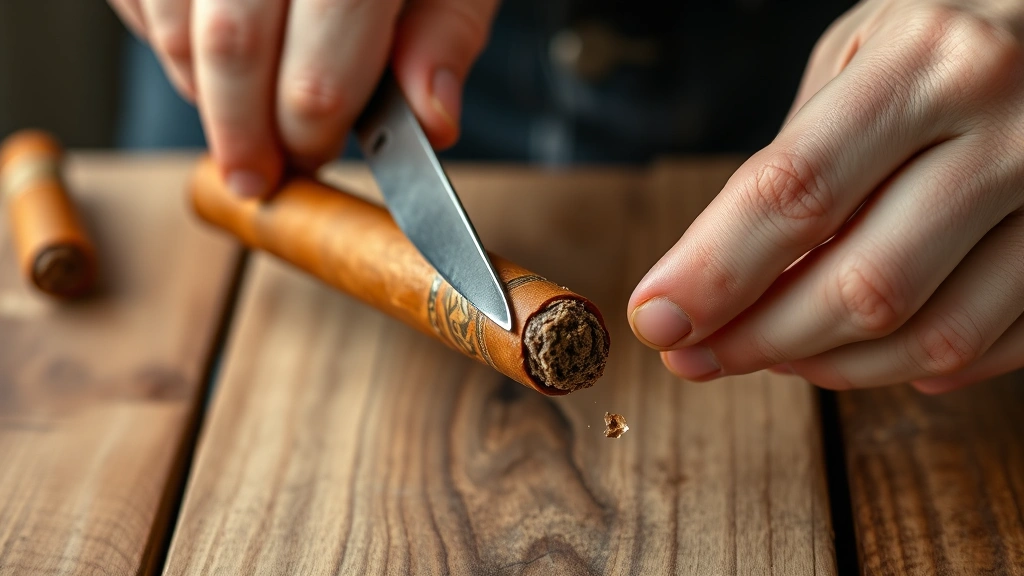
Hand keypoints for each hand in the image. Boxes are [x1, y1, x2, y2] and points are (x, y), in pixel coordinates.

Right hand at [107, 0, 498, 196]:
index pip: (320, 69)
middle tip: (253, 173)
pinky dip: (166, 38)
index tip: (309, 161)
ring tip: (240, 97)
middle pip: (234, 45)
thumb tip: (432, 121)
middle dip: (242, 131)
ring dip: (202, 85)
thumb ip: (444, 38)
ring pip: (174, 27)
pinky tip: (209, 44)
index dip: (310, 134)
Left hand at [628, 0, 1023, 393]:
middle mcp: (1008, 127)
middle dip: (760, 340)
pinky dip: (917, 367)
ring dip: (832, 366)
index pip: (796, 193)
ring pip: (933, 334)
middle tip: (697, 354)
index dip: (715, 274)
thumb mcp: (861, 49)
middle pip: (863, 286)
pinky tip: (866, 353)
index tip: (657, 320)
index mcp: (929, 62)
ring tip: (774, 354)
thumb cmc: (953, 31)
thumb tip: (725, 274)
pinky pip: (996, 344)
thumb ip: (800, 155)